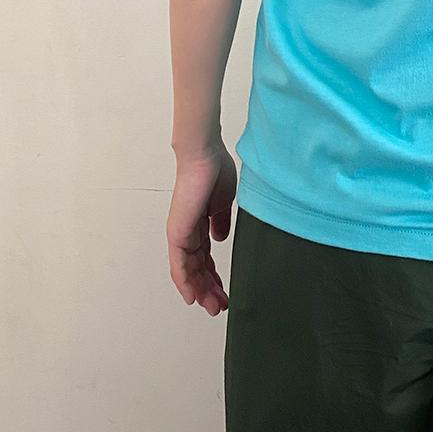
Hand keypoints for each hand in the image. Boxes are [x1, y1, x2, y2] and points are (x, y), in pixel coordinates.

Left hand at [166, 142, 235, 315]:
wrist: (204, 157)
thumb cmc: (214, 172)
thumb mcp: (223, 203)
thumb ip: (220, 222)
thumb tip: (220, 239)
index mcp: (198, 225)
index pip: (205, 258)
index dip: (214, 277)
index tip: (224, 291)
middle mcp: (186, 233)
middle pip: (196, 269)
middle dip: (209, 289)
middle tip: (219, 306)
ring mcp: (180, 234)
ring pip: (188, 272)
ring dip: (201, 290)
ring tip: (212, 306)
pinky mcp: (178, 233)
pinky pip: (180, 264)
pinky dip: (185, 282)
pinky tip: (193, 297)